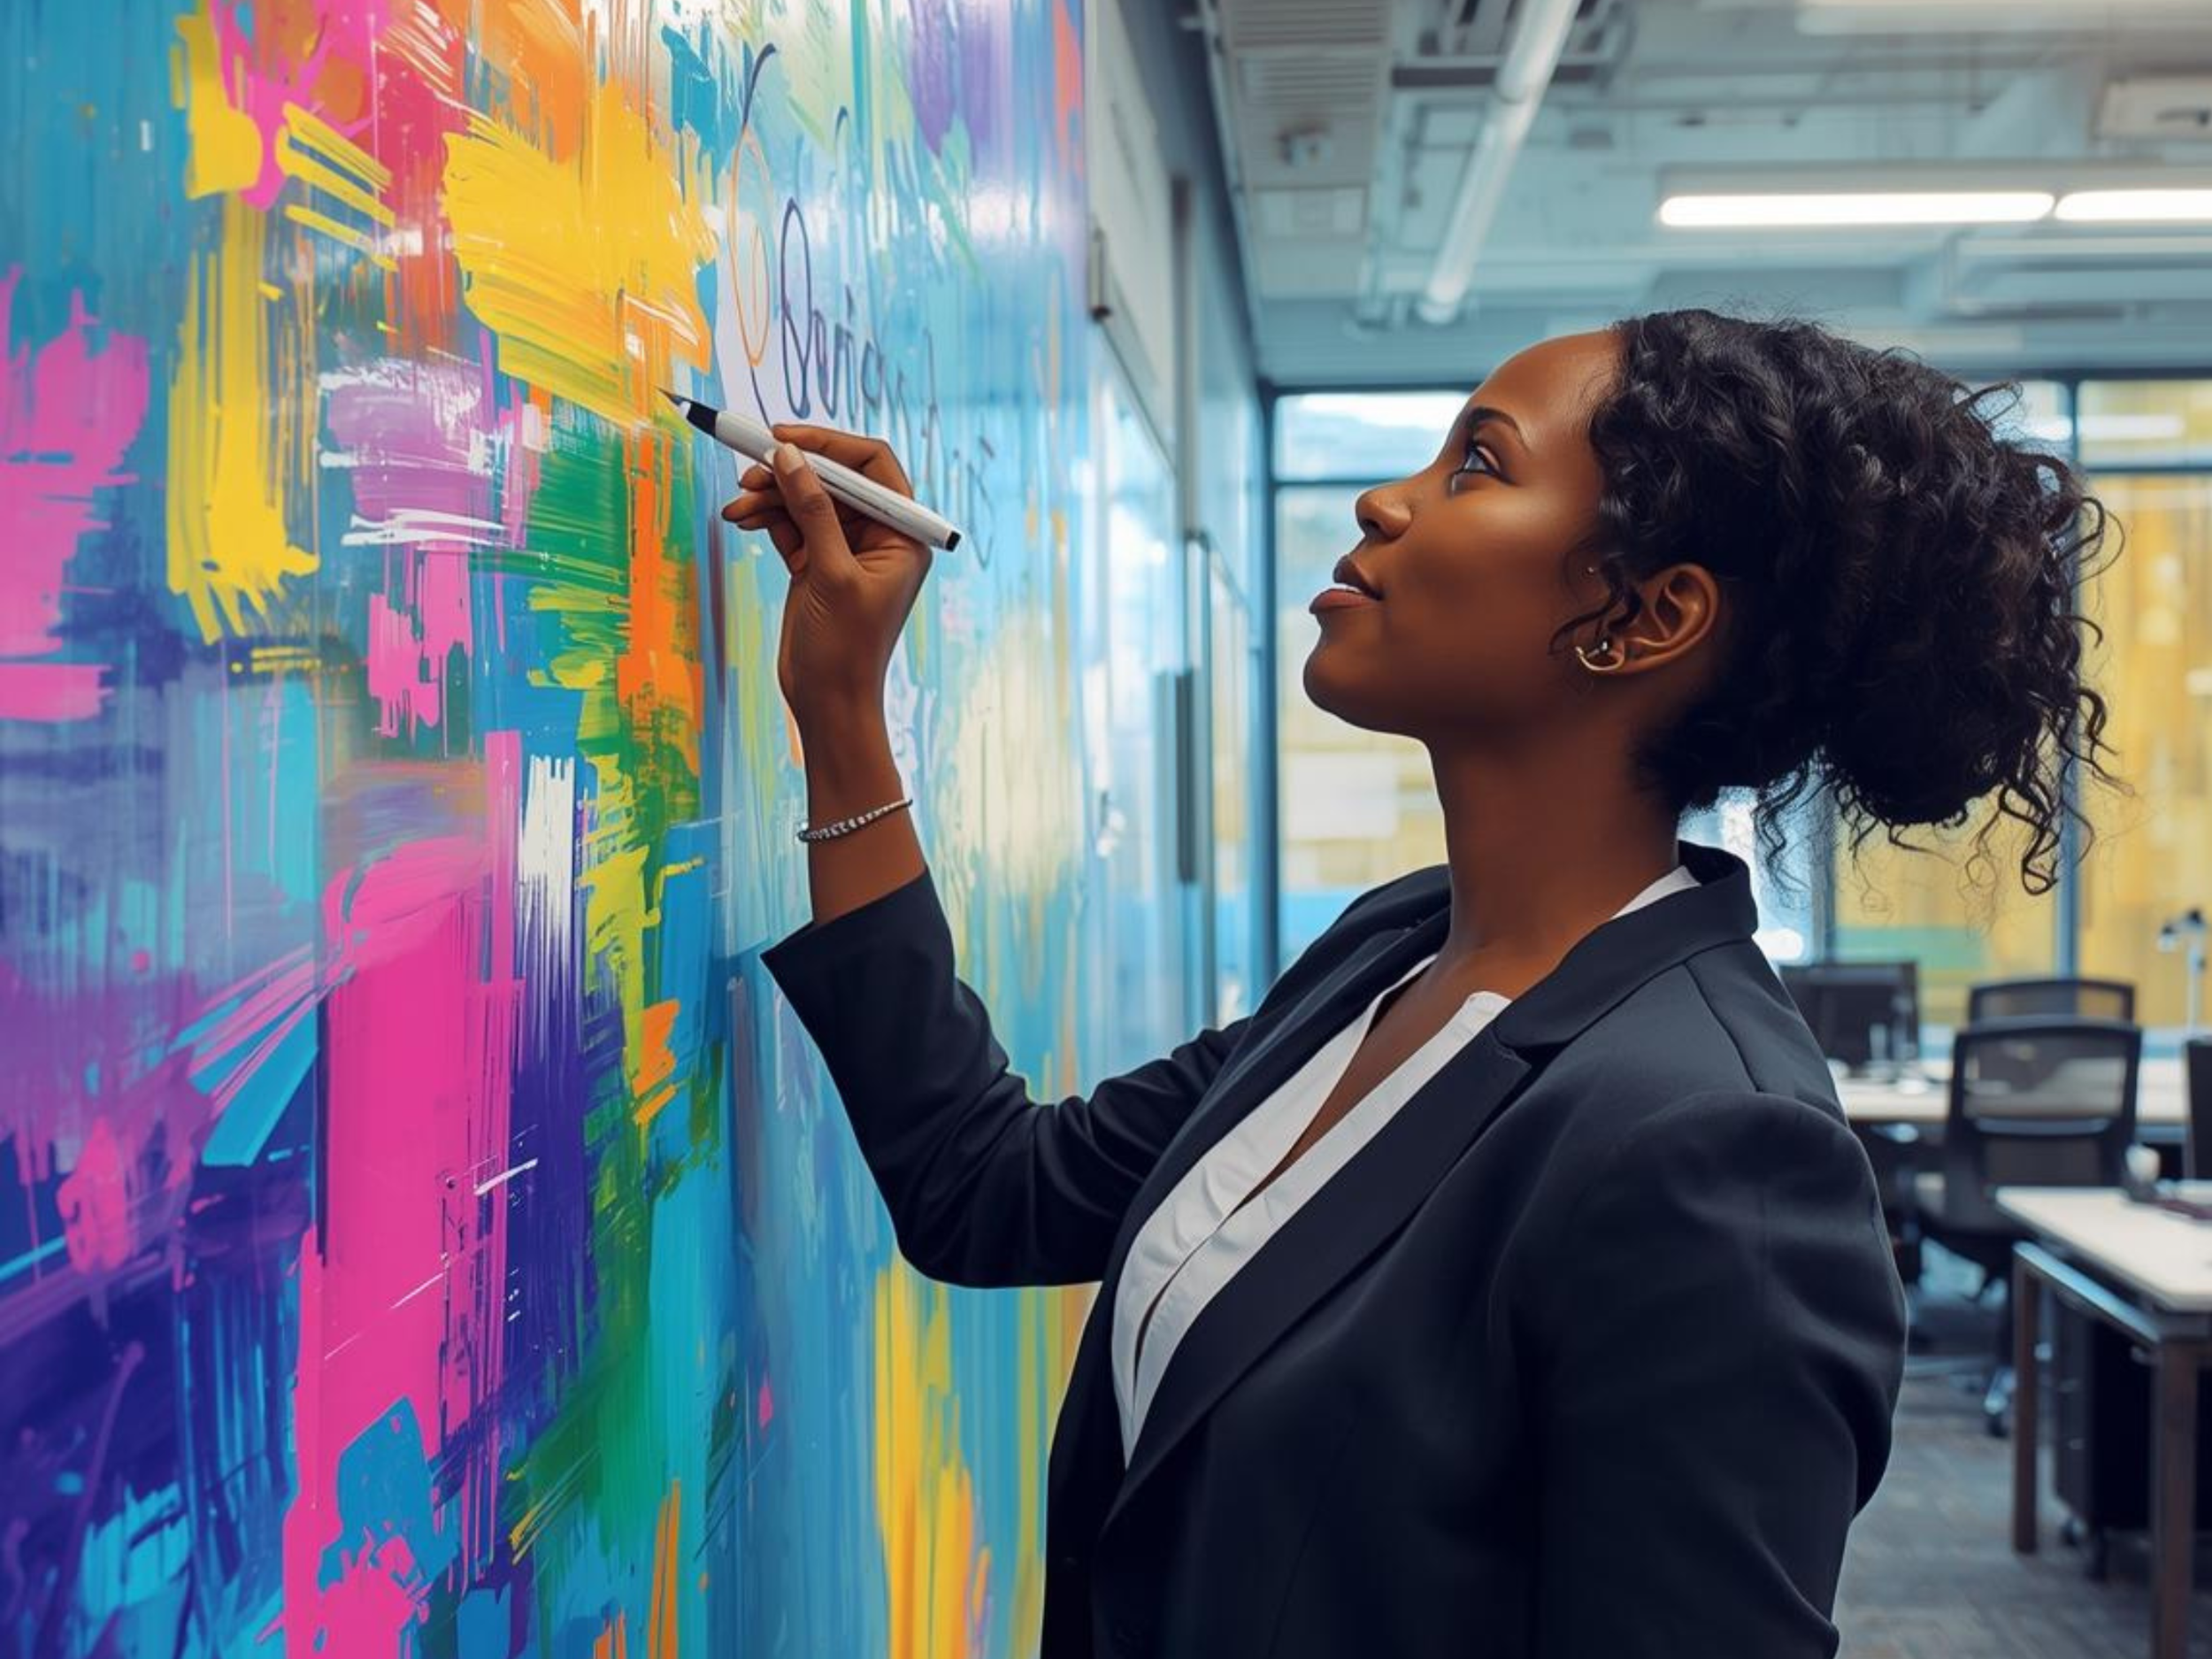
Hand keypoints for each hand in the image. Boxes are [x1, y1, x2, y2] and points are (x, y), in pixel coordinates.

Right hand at [720, 422, 931, 730]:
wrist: (827, 703)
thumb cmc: (846, 648)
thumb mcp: (831, 573)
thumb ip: (813, 511)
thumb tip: (789, 455)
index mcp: (903, 534)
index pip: (873, 465)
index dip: (830, 444)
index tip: (785, 437)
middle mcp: (879, 535)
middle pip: (834, 478)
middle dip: (791, 472)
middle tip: (750, 469)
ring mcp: (845, 548)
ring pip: (806, 499)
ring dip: (770, 496)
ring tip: (738, 505)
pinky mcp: (816, 563)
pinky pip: (790, 523)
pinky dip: (766, 516)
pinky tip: (741, 517)